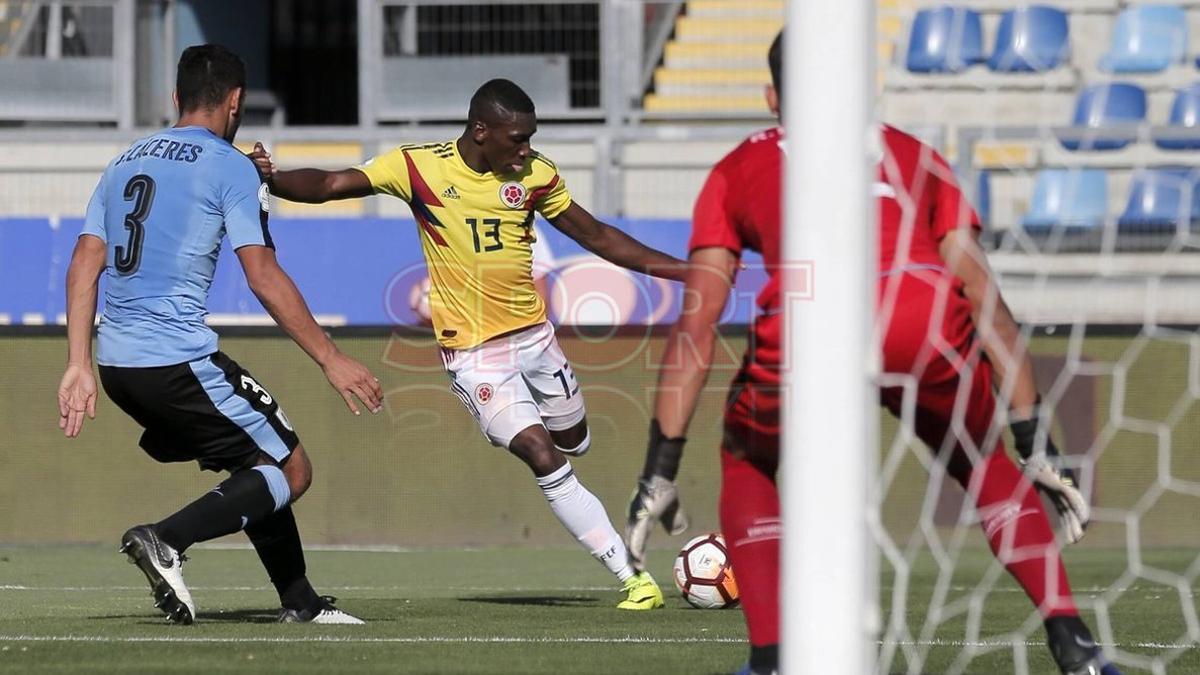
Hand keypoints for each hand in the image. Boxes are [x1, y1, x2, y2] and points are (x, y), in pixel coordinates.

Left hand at [58, 363, 96, 437]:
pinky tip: (65, 414)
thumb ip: (91, 406)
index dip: (77, 426)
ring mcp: (67, 399)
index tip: (75, 434)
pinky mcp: (62, 393)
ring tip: (64, 429)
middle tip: (69, 436)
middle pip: (72, 418)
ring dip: (65, 421)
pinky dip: (64, 408)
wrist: (81, 369)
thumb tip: (91, 417)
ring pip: (66, 413)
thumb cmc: (88, 380)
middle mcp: (74, 404)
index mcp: (82, 405)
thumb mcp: (92, 394)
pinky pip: (62, 403)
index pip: (79, 418)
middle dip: (71, 426)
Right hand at [249, 142, 275, 178]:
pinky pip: (257, 178)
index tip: (270, 155)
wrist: (264, 174)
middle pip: (254, 164)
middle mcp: (246, 165)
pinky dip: (265, 176)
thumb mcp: (260, 153)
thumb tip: (259, 143)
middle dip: (265, 164)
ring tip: (275, 169)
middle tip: (273, 164)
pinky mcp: (252, 179)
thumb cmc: (261, 161)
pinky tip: (270, 175)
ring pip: (256, 171)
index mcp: (246, 159)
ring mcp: (249, 172)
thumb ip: (259, 148)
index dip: (261, 155)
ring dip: (267, 170)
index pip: (252, 156)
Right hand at [321, 351, 382, 414]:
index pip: (376, 387)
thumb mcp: (360, 366)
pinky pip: (349, 400)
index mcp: (365, 374)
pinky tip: (357, 413)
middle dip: (377, 402)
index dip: (380, 394)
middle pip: (371, 393)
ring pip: (364, 397)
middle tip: (379, 409)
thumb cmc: (346, 363)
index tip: (381, 400)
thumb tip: (377, 381)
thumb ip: (369, 374)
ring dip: (370, 405)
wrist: (332, 359)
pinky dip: (353, 407)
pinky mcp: (342, 388)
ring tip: (374, 411)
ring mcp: (351, 384)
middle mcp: (360, 380)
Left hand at [625, 475, 688, 571]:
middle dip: (633, 558)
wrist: (662, 478)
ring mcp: (636, 519)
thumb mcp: (673, 510)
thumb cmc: (666, 492)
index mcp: (642, 521)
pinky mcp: (639, 517)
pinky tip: (635, 555)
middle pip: (632, 542)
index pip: (638, 540)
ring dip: (634, 555)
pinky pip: (637, 534)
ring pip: (633, 541)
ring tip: (635, 568)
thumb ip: (674, 520)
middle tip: (635, 573)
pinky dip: (635, 545)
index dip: (638, 553)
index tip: (639, 566)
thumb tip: (676, 531)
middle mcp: (636, 522)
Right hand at [1010, 407, 1086, 542]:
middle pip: (1068, 511)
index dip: (1064, 523)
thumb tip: (1007, 504)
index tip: (1066, 538)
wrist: (1033, 450)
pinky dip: (1078, 511)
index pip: (1061, 510)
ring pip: (1073, 508)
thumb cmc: (1028, 464)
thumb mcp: (1025, 483)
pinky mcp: (1066, 482)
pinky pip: (1074, 499)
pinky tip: (1083, 521)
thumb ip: (1023, 494)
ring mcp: (1065, 486)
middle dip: (1071, 527)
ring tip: (1078, 536)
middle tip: (1075, 540)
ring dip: (1075, 522)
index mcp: (1054, 491)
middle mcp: (1062, 490)